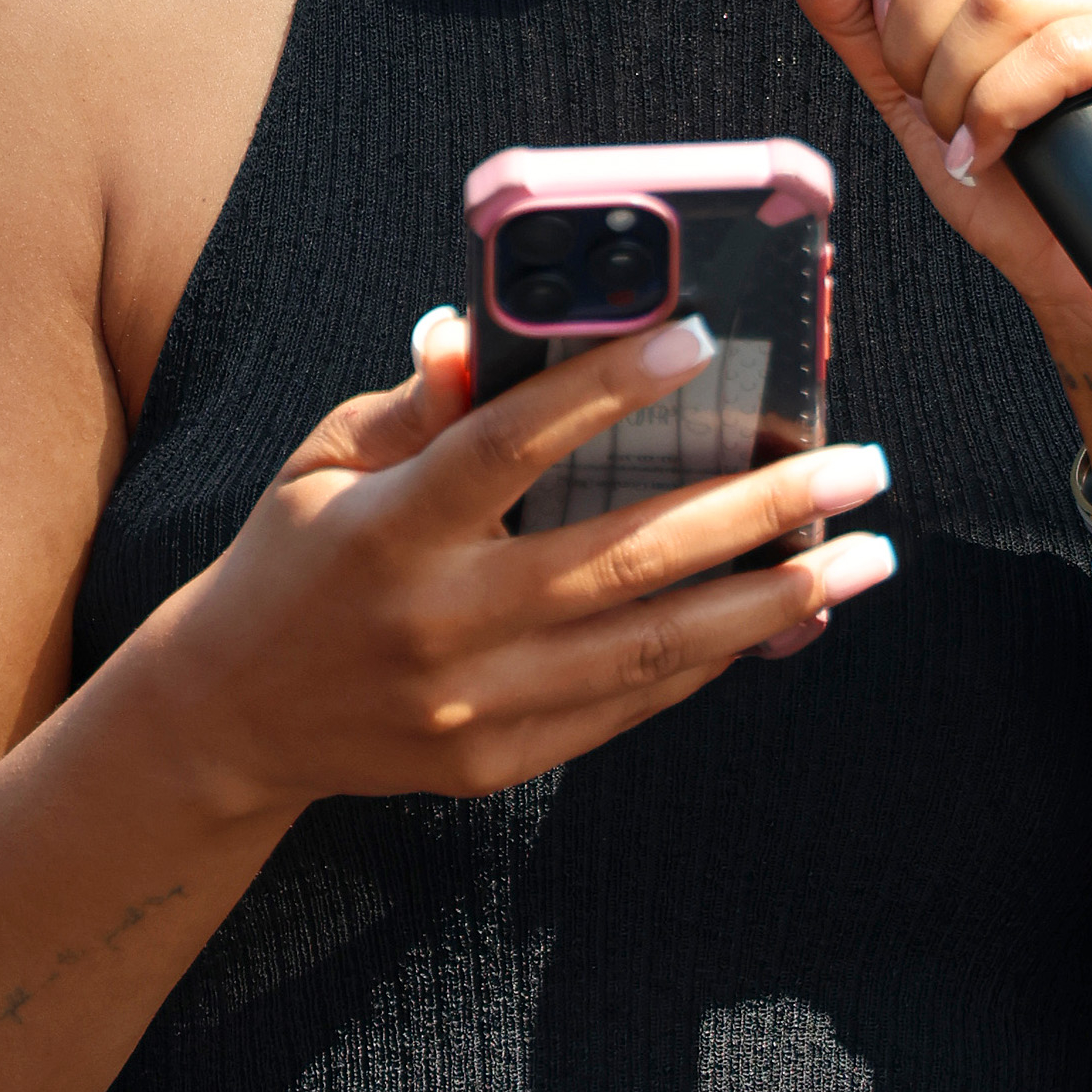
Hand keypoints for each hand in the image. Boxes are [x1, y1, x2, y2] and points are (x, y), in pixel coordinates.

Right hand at [157, 309, 895, 816]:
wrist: (227, 719)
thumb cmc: (290, 562)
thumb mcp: (322, 462)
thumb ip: (414, 403)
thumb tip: (483, 329)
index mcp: (387, 530)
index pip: (508, 448)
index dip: (602, 390)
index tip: (698, 340)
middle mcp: (437, 622)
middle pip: (621, 559)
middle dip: (758, 513)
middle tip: (856, 470)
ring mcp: (471, 705)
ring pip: (651, 648)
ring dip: (774, 602)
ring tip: (864, 559)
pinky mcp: (494, 762)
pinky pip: (627, 707)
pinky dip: (709, 661)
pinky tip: (781, 621)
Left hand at [792, 0, 1091, 481]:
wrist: (1088, 280)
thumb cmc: (1016, 176)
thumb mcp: (909, 77)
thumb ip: (855, 2)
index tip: (913, 40)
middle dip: (917, 42)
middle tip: (943, 105)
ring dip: (956, 88)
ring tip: (974, 133)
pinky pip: (1058, 49)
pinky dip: (1000, 113)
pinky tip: (1000, 148)